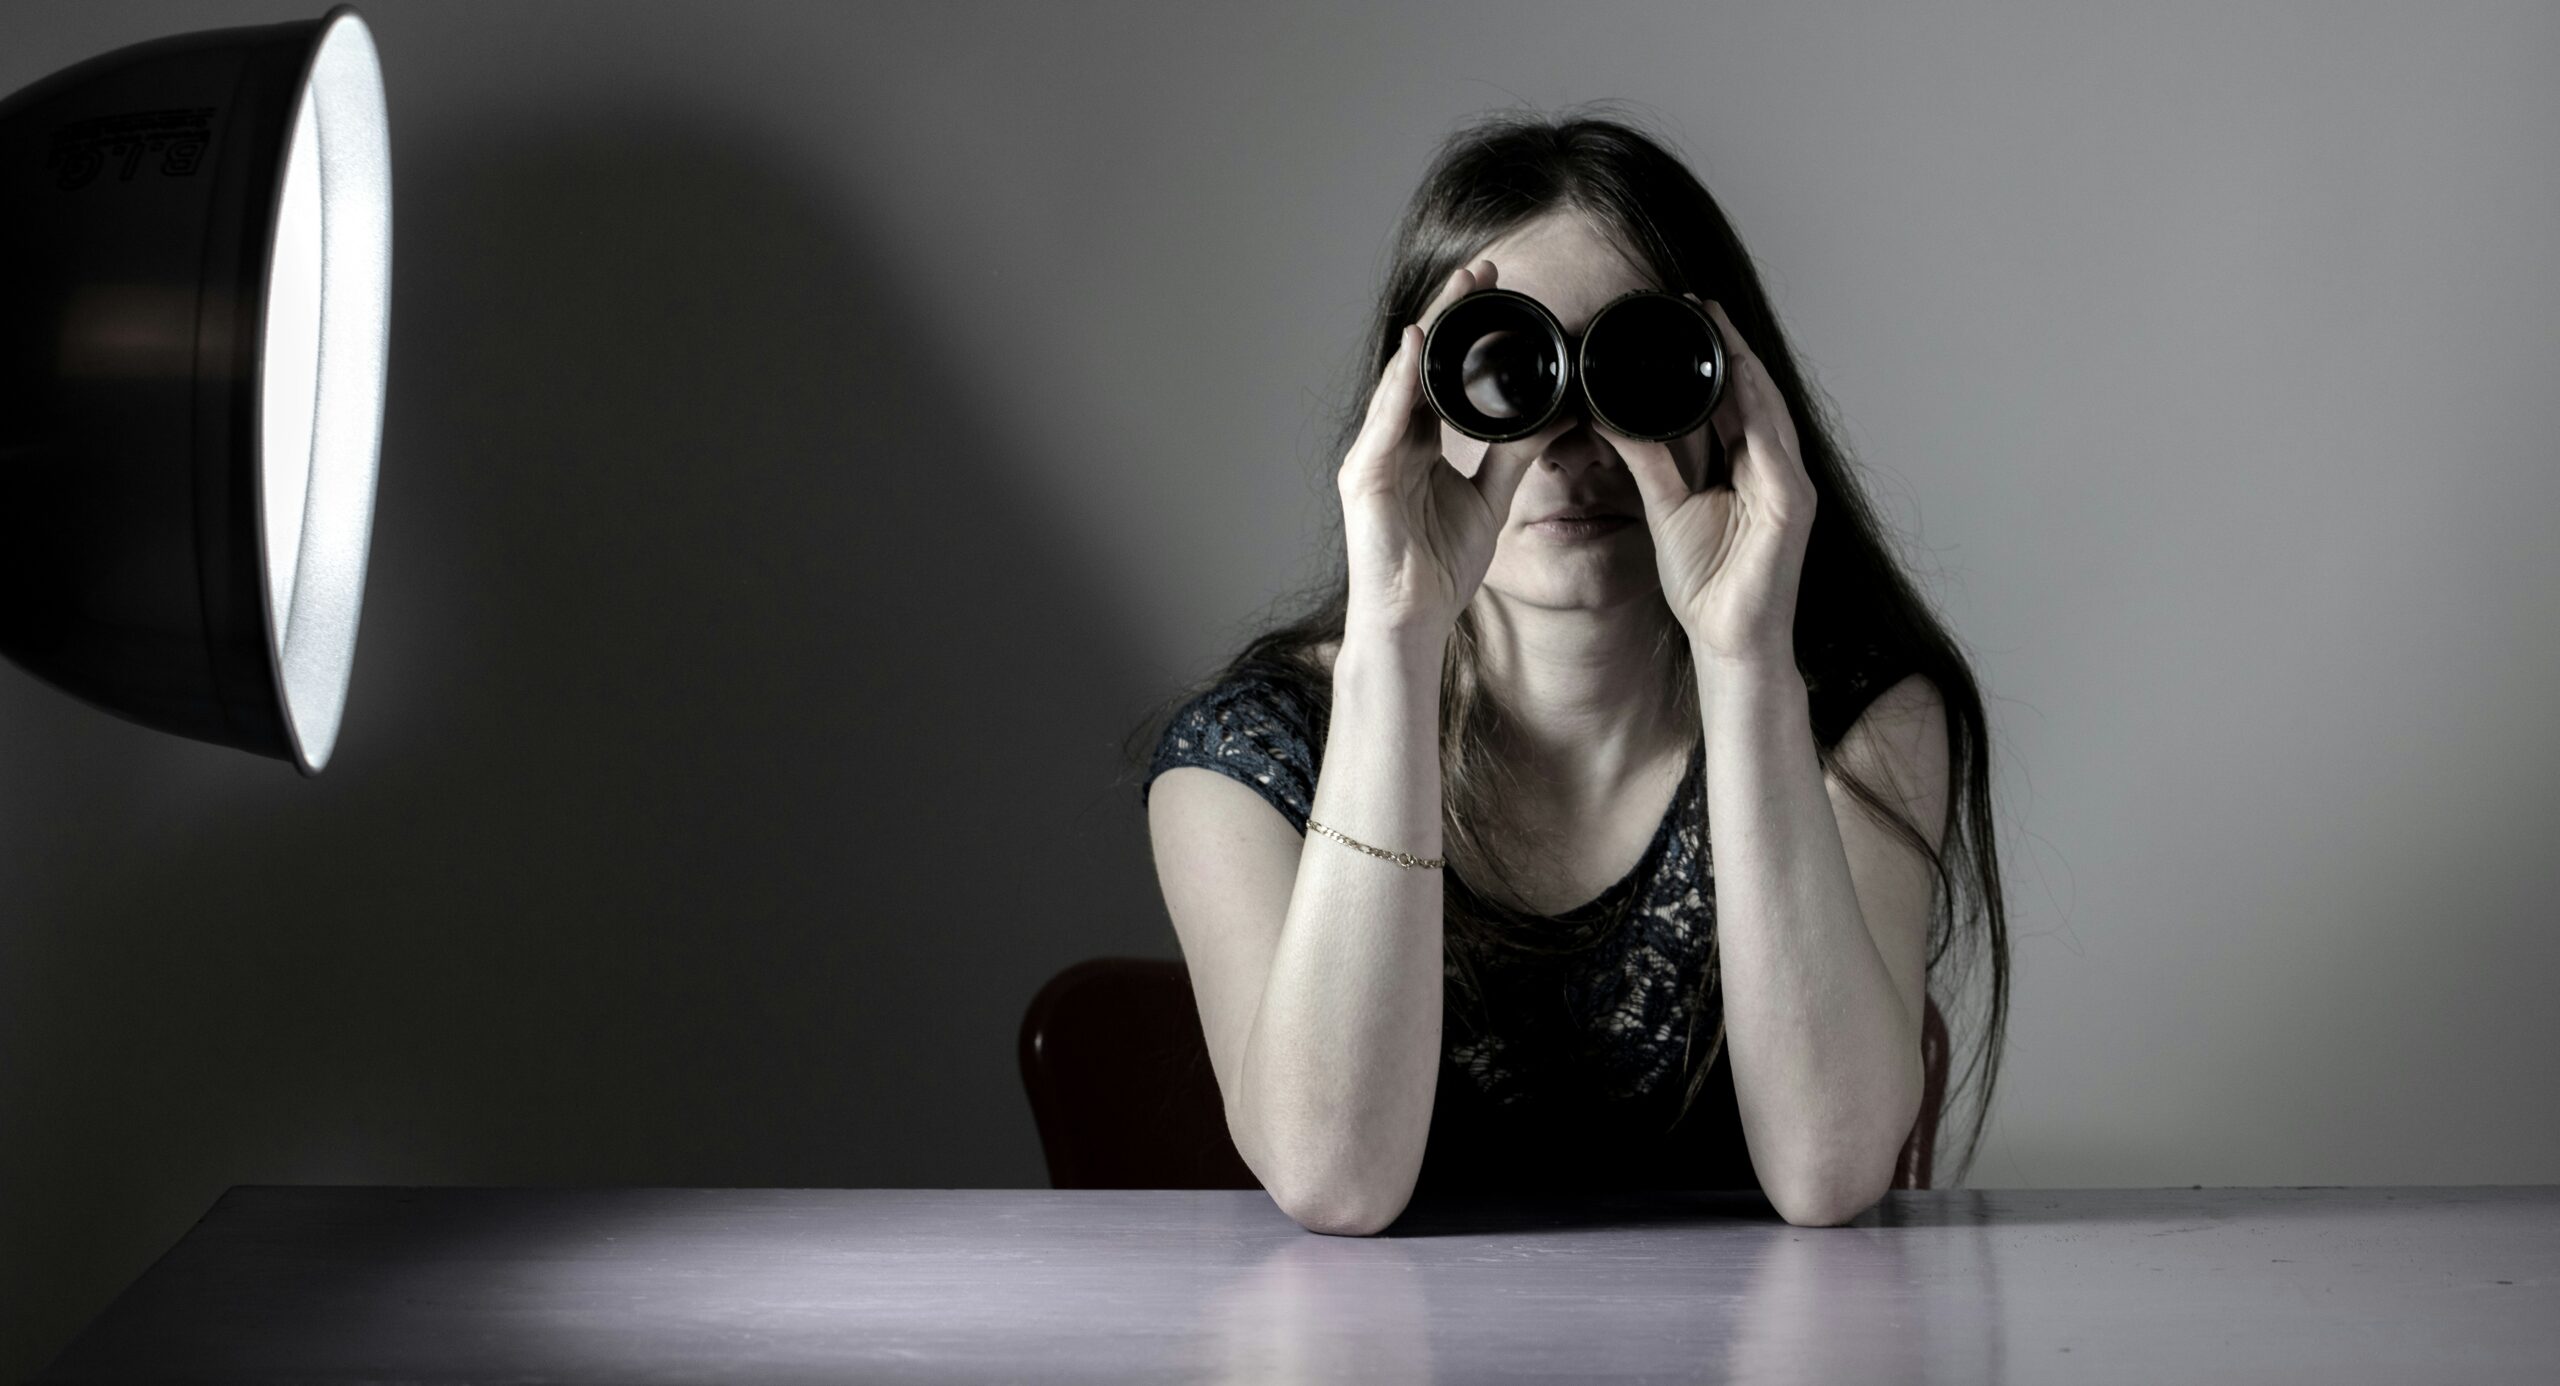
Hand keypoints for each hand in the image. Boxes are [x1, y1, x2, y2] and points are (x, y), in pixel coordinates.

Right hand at [1337, 260, 1568, 644]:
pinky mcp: (1363, 475)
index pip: (1440, 374)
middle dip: (1449, 315)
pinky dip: (1401, 380)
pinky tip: (1416, 346)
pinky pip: (1385, 418)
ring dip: (1429, 331)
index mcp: (1415, 446)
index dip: (1464, 331)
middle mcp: (1389, 442)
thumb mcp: (1490, 501)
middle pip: (1419, 364)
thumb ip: (1512, 458)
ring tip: (1457, 290)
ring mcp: (1372, 455)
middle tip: (1482, 269)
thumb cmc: (1439, 571)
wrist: (1413, 620)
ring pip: (1401, 379)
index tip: (1496, 289)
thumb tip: (1552, 420)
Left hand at [1605, 297, 1815, 670]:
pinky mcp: (1791, 505)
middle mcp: (1774, 470)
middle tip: (1702, 302)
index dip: (1715, 358)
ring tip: (1719, 324)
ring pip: (1770, 410)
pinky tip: (1741, 380)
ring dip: (1745, 365)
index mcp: (1749, 468)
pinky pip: (1774, 448)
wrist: (1729, 642)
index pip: (1733, 401)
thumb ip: (1648, 462)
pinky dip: (1757, 411)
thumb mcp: (1666, 509)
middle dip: (1732, 346)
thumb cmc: (1708, 586)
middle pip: (1755, 395)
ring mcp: (1789, 486)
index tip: (1688, 318)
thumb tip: (1611, 421)